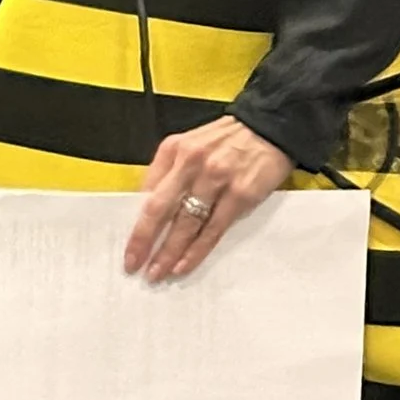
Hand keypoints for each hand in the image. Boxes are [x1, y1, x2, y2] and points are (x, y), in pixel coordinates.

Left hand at [124, 117, 293, 282]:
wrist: (272, 127)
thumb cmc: (228, 139)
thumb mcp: (191, 144)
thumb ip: (170, 172)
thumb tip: (148, 208)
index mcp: (174, 149)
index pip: (146, 191)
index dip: (135, 221)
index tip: (128, 244)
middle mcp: (191, 162)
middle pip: (159, 208)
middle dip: (143, 240)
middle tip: (132, 265)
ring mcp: (216, 179)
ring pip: (185, 224)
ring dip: (168, 252)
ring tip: (156, 273)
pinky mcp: (240, 195)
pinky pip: (213, 229)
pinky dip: (196, 250)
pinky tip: (183, 265)